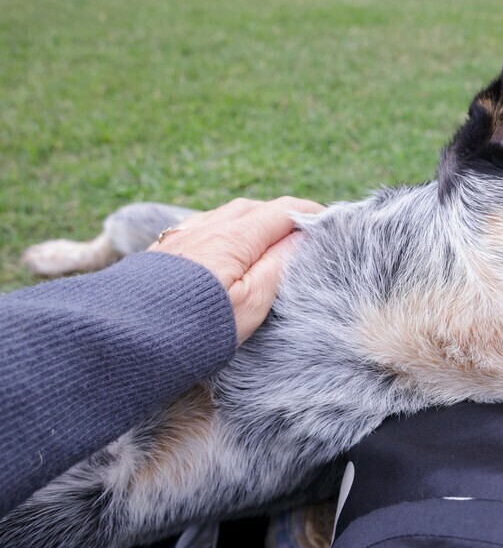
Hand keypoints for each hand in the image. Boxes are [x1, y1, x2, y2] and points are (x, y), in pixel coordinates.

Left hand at [149, 197, 324, 343]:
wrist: (125, 340)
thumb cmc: (195, 327)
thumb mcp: (251, 303)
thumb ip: (279, 266)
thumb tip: (302, 238)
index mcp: (234, 237)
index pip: (282, 211)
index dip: (310, 214)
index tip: (331, 224)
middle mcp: (206, 227)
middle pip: (254, 207)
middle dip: (282, 215)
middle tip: (303, 233)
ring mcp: (182, 237)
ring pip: (225, 215)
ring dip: (252, 220)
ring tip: (268, 240)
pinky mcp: (163, 251)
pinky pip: (202, 227)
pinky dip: (225, 230)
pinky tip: (225, 249)